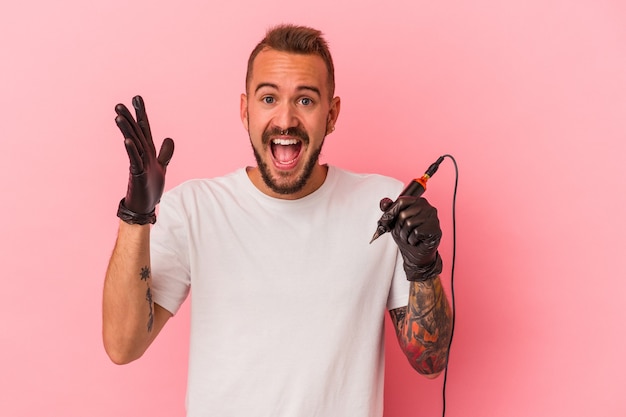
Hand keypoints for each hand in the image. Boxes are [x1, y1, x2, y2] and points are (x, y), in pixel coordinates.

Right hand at [115, 95, 173, 223]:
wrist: (145, 206)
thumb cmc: (151, 186)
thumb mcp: (161, 166)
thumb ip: (164, 152)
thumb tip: (169, 138)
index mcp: (148, 150)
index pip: (144, 128)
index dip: (141, 113)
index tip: (136, 98)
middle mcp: (142, 154)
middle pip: (135, 133)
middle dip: (129, 118)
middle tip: (119, 104)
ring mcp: (139, 163)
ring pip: (133, 143)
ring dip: (127, 130)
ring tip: (119, 116)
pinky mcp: (138, 174)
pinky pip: (135, 160)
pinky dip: (131, 150)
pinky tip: (127, 140)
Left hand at [379, 196, 442, 280]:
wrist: (416, 255)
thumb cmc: (408, 236)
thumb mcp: (394, 222)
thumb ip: (390, 211)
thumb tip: (383, 203)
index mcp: (417, 202)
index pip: (400, 201)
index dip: (390, 213)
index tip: (383, 222)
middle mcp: (427, 207)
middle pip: (403, 214)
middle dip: (398, 228)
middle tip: (402, 234)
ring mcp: (433, 217)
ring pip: (409, 224)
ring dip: (404, 235)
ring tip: (409, 238)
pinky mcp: (435, 229)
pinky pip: (416, 233)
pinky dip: (412, 240)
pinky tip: (416, 241)